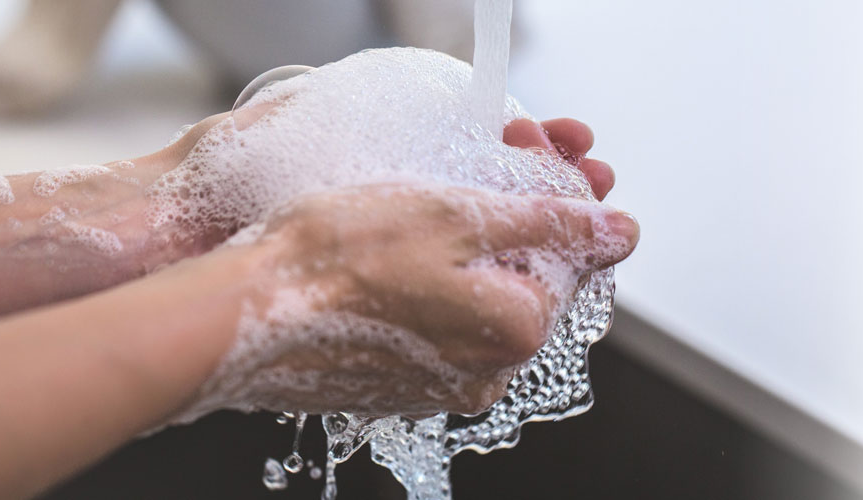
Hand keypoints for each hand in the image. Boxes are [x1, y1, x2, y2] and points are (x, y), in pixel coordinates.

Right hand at [186, 183, 638, 417]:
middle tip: (468, 173)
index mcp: (518, 330)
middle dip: (506, 222)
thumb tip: (619, 231)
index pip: (568, 259)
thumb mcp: (458, 213)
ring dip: (462, 254)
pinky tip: (384, 257)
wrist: (243, 315)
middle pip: (523, 281)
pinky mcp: (396, 388)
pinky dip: (422, 289)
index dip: (545, 198)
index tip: (516, 157)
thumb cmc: (339, 259)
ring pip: (475, 304)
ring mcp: (440, 388)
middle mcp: (488, 375)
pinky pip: (432, 330)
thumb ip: (549, 220)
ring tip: (413, 211)